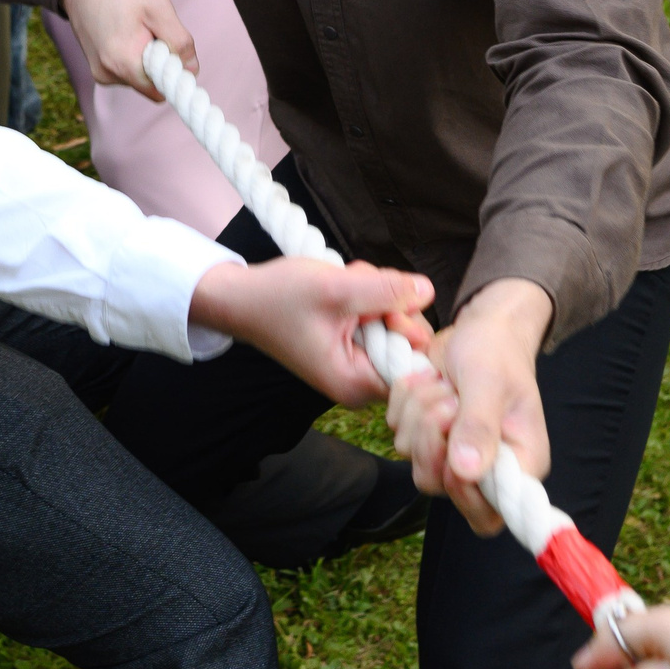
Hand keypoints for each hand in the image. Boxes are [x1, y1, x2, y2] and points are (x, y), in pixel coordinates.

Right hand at [59, 0, 189, 100]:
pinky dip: (132, 56)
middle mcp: (107, 75)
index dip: (174, 72)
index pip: (161, 90)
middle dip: (159, 62)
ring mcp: (99, 72)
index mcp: (123, 63)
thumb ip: (179, 42)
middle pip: (150, 84)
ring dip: (145, 57)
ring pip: (138, 77)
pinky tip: (125, 32)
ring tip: (136, 27)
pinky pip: (126, 71)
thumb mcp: (158, 7)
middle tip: (152, 29)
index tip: (174, 48)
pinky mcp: (96, 67)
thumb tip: (192, 69)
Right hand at [191, 257, 438, 404]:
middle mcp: (359, 382)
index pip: (414, 364)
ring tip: (345, 285)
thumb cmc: (278, 297)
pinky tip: (344, 289)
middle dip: (391, 304)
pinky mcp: (351, 346)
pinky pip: (378, 321)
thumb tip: (429, 291)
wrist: (240, 298)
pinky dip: (367, 298)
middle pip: (409, 342)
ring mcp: (356, 364)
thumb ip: (386, 291)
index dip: (408, 328)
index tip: (384, 307)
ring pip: (395, 325)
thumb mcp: (335, 288)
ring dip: (377, 295)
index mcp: (355, 383)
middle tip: (358, 288)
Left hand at [392, 279, 552, 534]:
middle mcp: (485, 468)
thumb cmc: (497, 353)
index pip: (488, 515)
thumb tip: (467, 472)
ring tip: (441, 383)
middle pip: (438, 485)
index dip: (462, 493)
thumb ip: (478, 427)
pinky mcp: (426, 434)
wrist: (481, 329)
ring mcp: (451, 453)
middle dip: (431, 437)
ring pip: (413, 457)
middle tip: (448, 399)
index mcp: (518, 465)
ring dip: (418, 412)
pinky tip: (427, 378)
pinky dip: (404, 402)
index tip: (452, 448)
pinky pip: (398, 432)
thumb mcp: (489, 383)